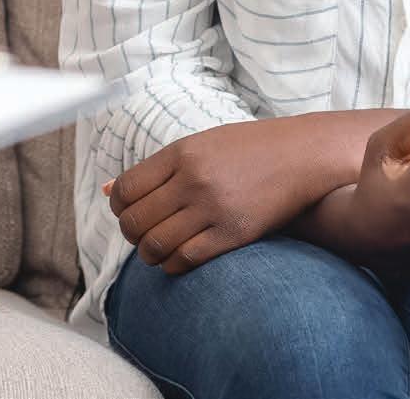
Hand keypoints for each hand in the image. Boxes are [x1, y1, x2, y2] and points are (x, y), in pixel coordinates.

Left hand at [104, 119, 325, 276]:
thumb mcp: (198, 145)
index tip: (127, 212)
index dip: (118, 208)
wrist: (301, 155)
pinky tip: (177, 259)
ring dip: (149, 254)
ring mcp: (213, 208)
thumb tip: (108, 191)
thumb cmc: (247, 149)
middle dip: (131, 234)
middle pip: (136, 220)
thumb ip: (155, 169)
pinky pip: (186, 259)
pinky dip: (173, 265)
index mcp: (180, 153)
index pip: (125, 190)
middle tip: (141, 235)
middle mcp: (192, 180)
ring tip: (156, 250)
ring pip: (156, 245)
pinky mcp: (234, 233)